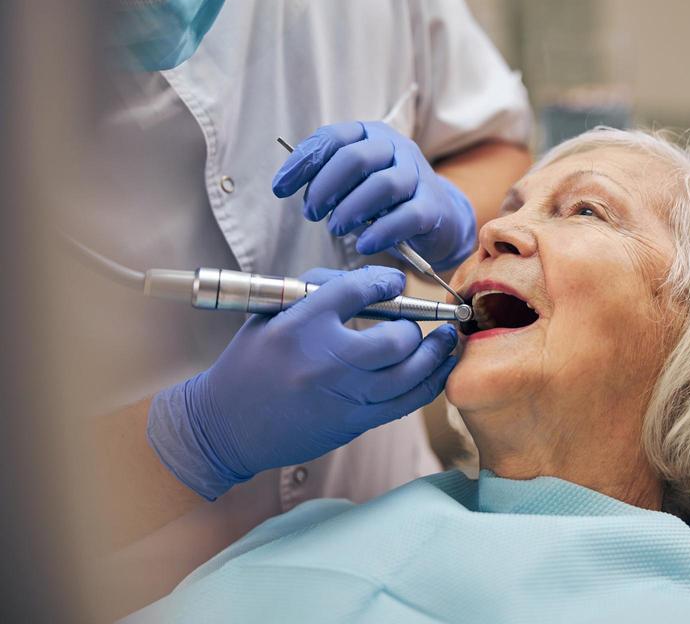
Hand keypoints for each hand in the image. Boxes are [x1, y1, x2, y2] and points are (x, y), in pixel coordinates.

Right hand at [147, 266, 458, 499]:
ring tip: (446, 340)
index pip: (357, 290)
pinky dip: (429, 383)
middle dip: (414, 328)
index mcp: (299, 326)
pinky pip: (406, 403)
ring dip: (435, 354)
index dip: (384, 281)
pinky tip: (438, 370)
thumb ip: (320, 290)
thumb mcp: (271, 314)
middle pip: (395, 338)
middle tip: (417, 323)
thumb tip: (373, 282)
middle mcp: (324, 361)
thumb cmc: (251, 362)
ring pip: (410, 374)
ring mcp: (342, 396)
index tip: (394, 282)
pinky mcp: (354, 423)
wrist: (225, 426)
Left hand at [272, 121, 476, 270]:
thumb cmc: (384, 200)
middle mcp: (397, 148)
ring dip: (351, 209)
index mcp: (371, 135)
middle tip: (311, 213)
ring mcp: (418, 176)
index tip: (279, 189)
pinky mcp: (432, 207)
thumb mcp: (353, 182)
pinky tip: (364, 245)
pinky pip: (406, 216)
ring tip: (335, 228)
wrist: (437, 218)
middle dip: (325, 187)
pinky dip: (380, 232)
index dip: (303, 162)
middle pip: (357, 158)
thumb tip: (286, 184)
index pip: (332, 138)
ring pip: (383, 185)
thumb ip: (326, 178)